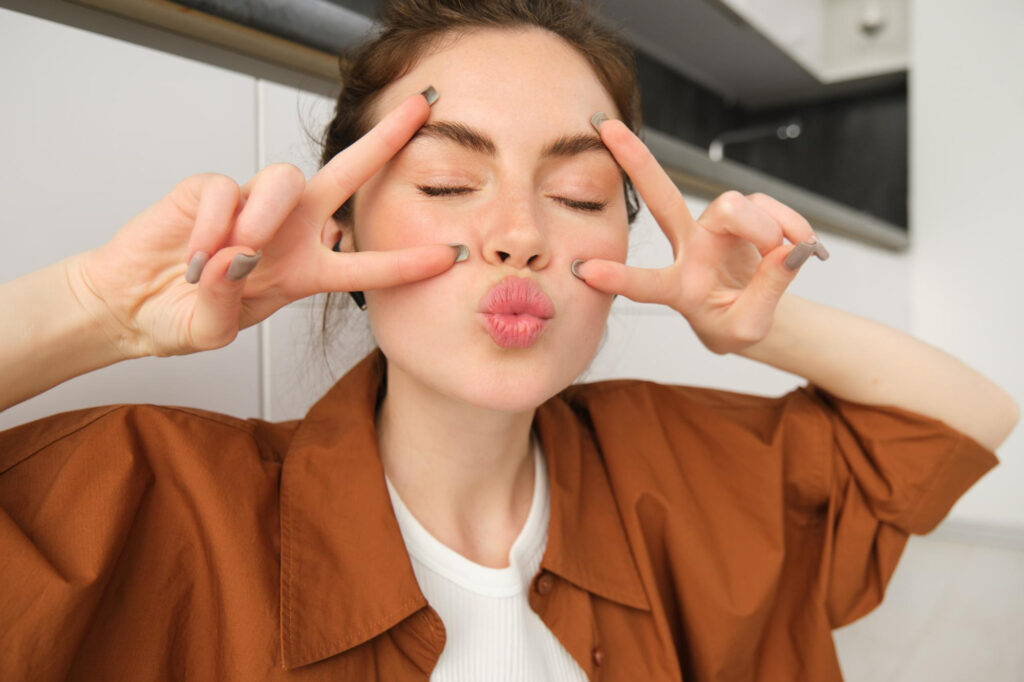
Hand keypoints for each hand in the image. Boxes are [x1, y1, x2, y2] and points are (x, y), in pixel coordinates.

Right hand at [71, 90, 458, 357]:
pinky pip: (224, 192)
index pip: (366, 265)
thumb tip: (238, 257)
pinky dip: (212, 226)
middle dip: (385, 140)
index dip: (407, 263)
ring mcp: (251, 206)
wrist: (131, 305)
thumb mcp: (213, 328)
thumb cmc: (183, 316)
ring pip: (285, 178)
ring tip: (241, 252)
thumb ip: (228, 301)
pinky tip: (196, 258)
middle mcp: (289, 229)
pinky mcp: (209, 190)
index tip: (450, 255)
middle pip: (346, 174)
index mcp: (306, 269)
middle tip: (420, 110)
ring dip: (267, 215)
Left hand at [575, 115, 828, 354]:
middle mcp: (687, 248)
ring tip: (783, 254)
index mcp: (677, 287)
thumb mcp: (750, 327)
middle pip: (662, 198)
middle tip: (607, 127)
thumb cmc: (735, 323)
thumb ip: (767, 290)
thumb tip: (787, 249)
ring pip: (734, 206)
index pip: (645, 283)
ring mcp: (712, 226)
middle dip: (636, 162)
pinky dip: (790, 224)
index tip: (584, 270)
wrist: (753, 311)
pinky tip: (799, 243)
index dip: (618, 276)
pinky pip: (767, 205)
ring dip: (766, 229)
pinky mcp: (740, 212)